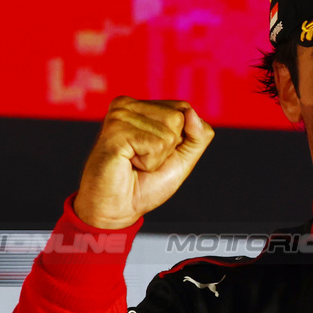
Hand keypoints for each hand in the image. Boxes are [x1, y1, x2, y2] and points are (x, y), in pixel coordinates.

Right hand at [75, 96, 213, 228]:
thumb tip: (192, 112)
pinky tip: (128, 163)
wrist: (116, 208)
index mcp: (141, 106)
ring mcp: (119, 115)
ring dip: (157, 157)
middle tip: (143, 160)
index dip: (179, 140)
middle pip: (178, 118)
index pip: (184, 109)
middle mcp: (127, 104)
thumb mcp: (182, 158)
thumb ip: (198, 136)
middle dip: (168, 149)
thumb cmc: (145, 184)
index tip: (155, 153)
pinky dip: (149, 163)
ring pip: (169, 132)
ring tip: (134, 162)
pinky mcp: (115, 129)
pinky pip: (156, 145)